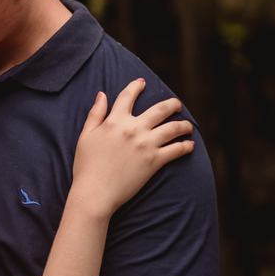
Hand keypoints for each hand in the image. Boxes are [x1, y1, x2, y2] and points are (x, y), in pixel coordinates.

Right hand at [71, 79, 193, 217]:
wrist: (95, 192)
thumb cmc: (86, 166)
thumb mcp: (85, 136)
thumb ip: (95, 114)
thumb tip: (102, 95)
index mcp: (115, 121)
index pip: (128, 97)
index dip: (135, 87)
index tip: (142, 83)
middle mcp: (133, 129)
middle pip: (160, 109)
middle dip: (172, 104)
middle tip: (177, 105)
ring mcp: (146, 144)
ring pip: (173, 127)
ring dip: (183, 124)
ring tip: (187, 125)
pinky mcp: (155, 161)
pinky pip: (176, 149)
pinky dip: (186, 146)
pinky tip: (189, 145)